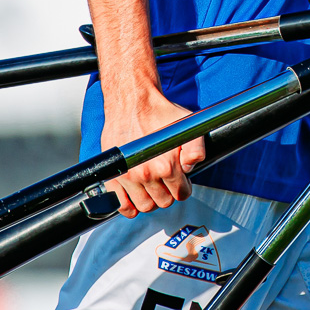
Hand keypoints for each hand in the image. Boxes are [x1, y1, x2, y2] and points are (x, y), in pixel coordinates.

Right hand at [98, 89, 207, 217]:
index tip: (180, 181)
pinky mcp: (113, 175)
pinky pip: (120, 204)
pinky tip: (135, 198)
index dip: (183, 187)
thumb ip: (197, 149)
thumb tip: (190, 168)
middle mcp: (146, 173)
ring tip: (153, 187)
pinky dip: (128, 207)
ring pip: (145, 206)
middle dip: (168, 193)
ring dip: (151, 200)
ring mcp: (128, 176)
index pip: (181, 194)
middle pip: (164, 202)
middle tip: (167, 181)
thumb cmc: (159, 113)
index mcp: (166, 165)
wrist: (133, 101)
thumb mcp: (188, 126)